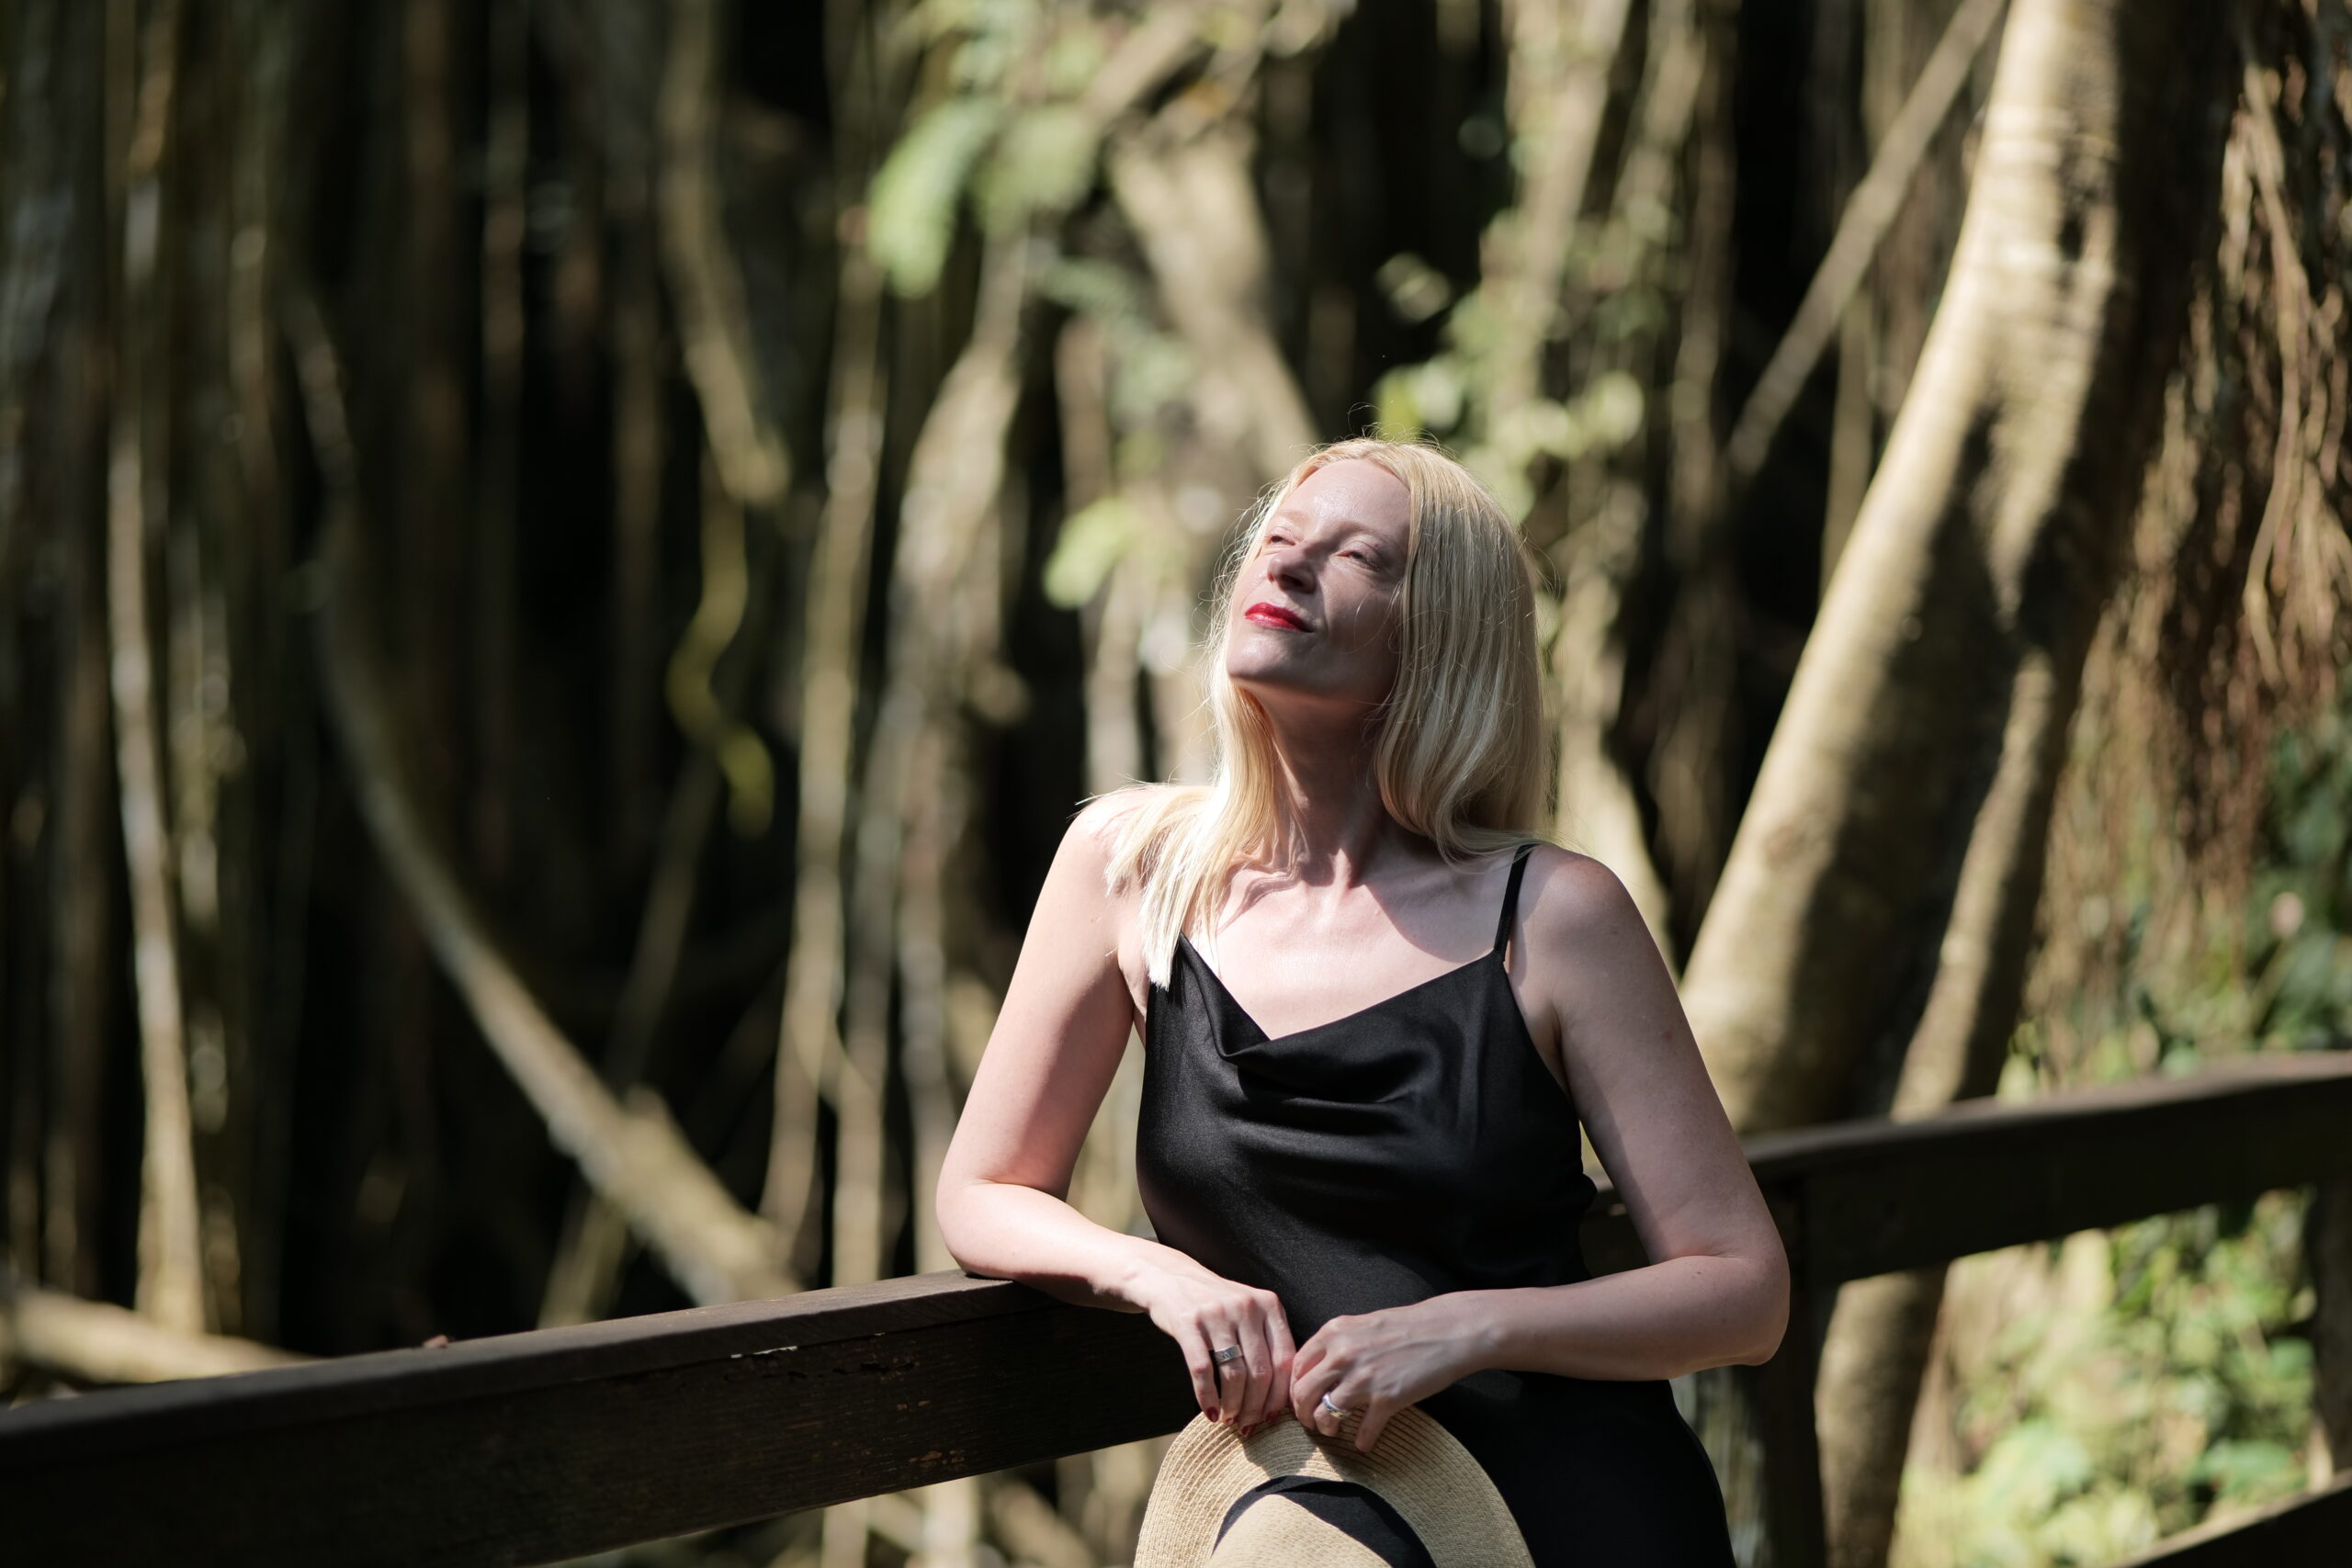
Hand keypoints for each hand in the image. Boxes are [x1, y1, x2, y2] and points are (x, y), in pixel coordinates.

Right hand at [1129, 1258, 1296, 1434]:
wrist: (1171, 1279)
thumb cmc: (1218, 1306)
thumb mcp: (1250, 1312)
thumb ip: (1268, 1342)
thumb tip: (1281, 1398)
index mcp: (1269, 1305)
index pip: (1284, 1360)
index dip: (1280, 1395)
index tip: (1272, 1417)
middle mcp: (1246, 1307)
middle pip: (1260, 1372)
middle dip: (1255, 1407)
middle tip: (1248, 1426)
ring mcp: (1216, 1313)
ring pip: (1234, 1375)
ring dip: (1233, 1406)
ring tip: (1229, 1420)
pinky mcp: (1188, 1322)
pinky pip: (1202, 1370)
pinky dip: (1206, 1398)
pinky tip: (1209, 1412)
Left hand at [1289, 1298, 1479, 1451]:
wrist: (1446, 1332)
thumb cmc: (1406, 1326)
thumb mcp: (1362, 1324)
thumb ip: (1337, 1343)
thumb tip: (1316, 1369)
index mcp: (1334, 1333)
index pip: (1297, 1367)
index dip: (1294, 1388)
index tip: (1300, 1399)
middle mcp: (1343, 1355)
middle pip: (1303, 1393)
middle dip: (1302, 1413)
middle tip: (1310, 1422)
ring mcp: (1364, 1379)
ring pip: (1325, 1414)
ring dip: (1326, 1428)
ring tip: (1333, 1432)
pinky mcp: (1387, 1400)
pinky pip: (1363, 1431)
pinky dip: (1362, 1442)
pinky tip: (1364, 1444)